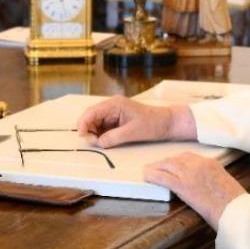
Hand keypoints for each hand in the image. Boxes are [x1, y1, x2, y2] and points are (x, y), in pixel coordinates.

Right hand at [76, 98, 191, 147]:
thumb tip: (98, 143)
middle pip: (91, 118)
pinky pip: (103, 128)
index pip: (91, 112)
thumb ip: (113, 137)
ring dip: (94, 134)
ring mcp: (113, 113)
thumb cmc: (153, 124)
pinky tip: (105, 142)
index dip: (83, 124)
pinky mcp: (116, 120)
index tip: (83, 137)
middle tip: (94, 144)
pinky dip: (101, 135)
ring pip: (95, 124)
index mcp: (115, 104)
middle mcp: (112, 107)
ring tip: (101, 144)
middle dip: (88, 131)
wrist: (167, 123)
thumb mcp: (133, 132)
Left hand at [144, 152, 244, 226]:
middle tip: (156, 167)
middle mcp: (199, 164)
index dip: (176, 160)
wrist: (234, 209)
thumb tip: (205, 185)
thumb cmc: (234, 202)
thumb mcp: (225, 184)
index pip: (188, 156)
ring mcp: (190, 174)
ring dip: (156, 168)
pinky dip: (153, 176)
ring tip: (148, 172)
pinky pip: (163, 177)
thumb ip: (213, 179)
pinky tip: (147, 177)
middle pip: (175, 159)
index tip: (171, 164)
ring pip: (167, 165)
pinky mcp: (183, 186)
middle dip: (164, 163)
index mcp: (211, 163)